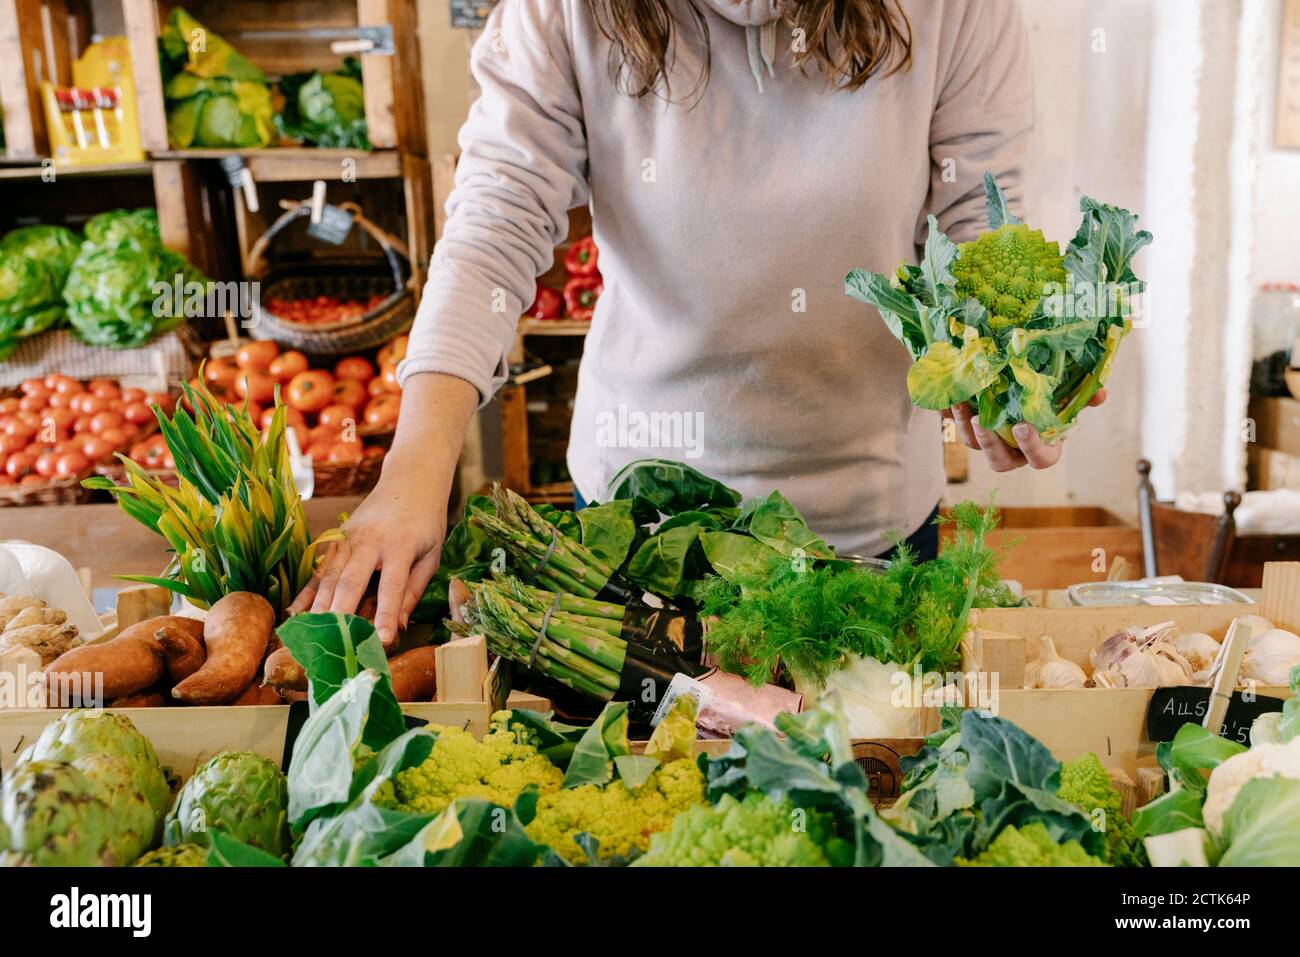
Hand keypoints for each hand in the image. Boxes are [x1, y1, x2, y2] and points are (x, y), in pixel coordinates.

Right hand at [289, 458, 446, 646]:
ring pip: (329, 576)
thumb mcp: (431, 554)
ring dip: (318, 607)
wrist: (410, 481)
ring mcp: (349, 538)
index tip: (381, 641)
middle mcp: (369, 541)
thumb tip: (398, 626)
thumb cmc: (426, 522)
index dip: (385, 615)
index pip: (392, 587)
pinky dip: (306, 592)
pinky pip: (319, 568)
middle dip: (341, 614)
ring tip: (309, 635)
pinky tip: (295, 613)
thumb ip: (414, 589)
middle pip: (350, 581)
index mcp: (400, 546)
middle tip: (334, 644)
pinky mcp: (337, 539)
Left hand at [941, 389, 1106, 472]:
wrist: (1015, 383)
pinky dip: (948, 413)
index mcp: (1042, 446)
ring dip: (965, 427)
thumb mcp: (1068, 396)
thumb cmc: (1049, 398)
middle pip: (1000, 461)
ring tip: (961, 404)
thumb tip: (1102, 393)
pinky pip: (954, 426)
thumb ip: (1084, 396)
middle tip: (981, 421)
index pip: (1041, 459)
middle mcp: (1013, 450)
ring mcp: (989, 441)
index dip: (1032, 447)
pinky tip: (946, 396)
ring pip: (974, 445)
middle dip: (989, 444)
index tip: (1023, 426)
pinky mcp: (968, 427)